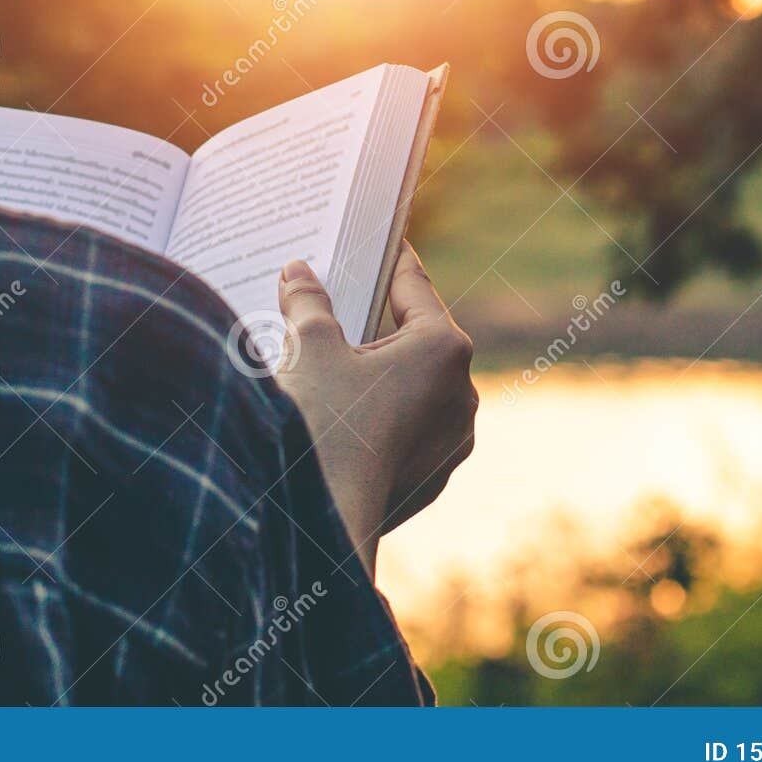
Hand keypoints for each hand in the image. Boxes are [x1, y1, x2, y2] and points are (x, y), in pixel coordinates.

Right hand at [273, 243, 477, 572]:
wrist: (322, 524)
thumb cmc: (320, 425)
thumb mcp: (308, 349)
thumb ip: (307, 302)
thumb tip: (298, 272)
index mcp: (443, 348)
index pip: (414, 285)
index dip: (390, 258)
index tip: (380, 238)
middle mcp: (462, 392)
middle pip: (416, 338)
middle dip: (376, 321)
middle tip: (341, 298)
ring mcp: (453, 440)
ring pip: (414, 388)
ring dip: (379, 374)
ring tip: (332, 361)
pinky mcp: (434, 477)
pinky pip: (408, 430)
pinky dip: (380, 416)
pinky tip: (342, 414)